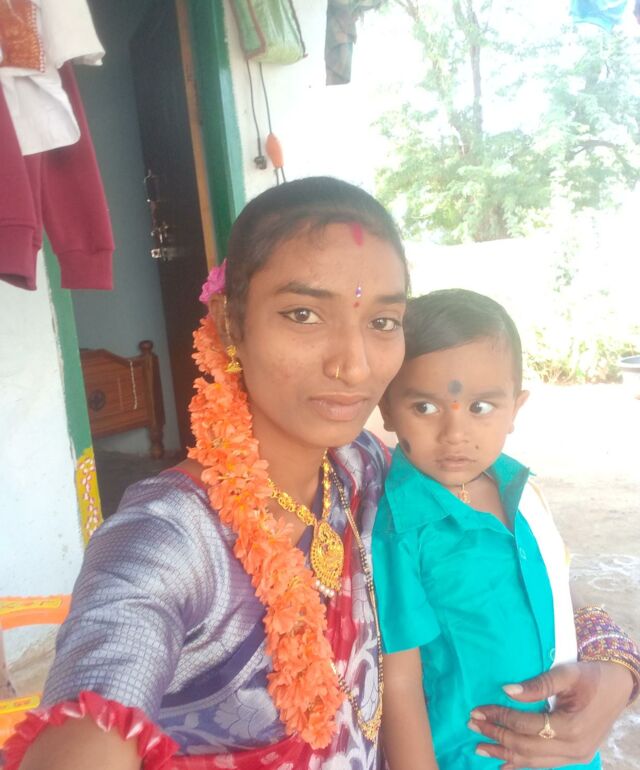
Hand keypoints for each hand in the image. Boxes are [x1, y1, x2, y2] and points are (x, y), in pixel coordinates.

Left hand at [467, 661, 633, 768]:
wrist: (619, 687)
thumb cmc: (591, 676)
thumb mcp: (566, 673)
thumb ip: (537, 684)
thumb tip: (506, 690)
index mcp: (570, 726)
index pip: (526, 726)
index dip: (500, 718)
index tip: (477, 710)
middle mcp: (573, 747)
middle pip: (526, 747)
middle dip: (496, 737)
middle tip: (472, 726)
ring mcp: (576, 756)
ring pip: (534, 761)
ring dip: (505, 754)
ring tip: (479, 748)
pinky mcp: (576, 756)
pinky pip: (545, 764)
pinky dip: (523, 764)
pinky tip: (504, 764)